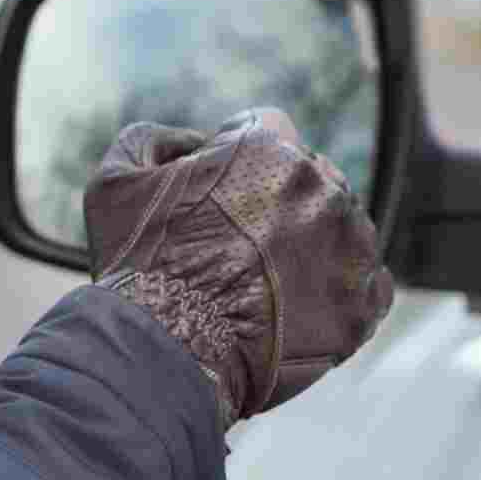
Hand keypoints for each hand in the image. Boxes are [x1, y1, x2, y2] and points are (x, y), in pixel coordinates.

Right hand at [83, 108, 393, 427]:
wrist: (167, 353)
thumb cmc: (137, 267)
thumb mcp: (115, 181)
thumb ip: (151, 140)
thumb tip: (186, 142)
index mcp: (268, 148)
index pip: (267, 126)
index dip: (235, 157)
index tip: (214, 196)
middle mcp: (321, 188)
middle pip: (307, 177)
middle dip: (274, 202)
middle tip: (230, 249)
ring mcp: (350, 247)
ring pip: (338, 228)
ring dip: (308, 246)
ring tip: (257, 286)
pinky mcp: (364, 304)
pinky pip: (365, 285)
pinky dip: (334, 292)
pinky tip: (291, 309)